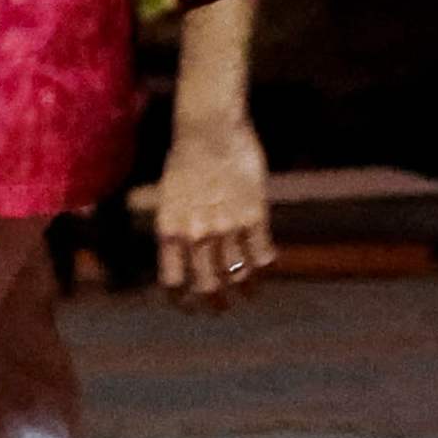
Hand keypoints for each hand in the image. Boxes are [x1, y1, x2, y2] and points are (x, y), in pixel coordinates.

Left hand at [152, 114, 275, 311]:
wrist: (209, 129)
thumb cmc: (186, 157)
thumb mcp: (170, 197)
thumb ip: (179, 226)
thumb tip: (186, 249)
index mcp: (171, 232)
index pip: (174, 283)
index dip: (182, 301)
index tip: (190, 306)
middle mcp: (198, 236)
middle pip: (208, 287)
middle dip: (216, 303)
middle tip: (222, 307)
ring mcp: (227, 227)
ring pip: (238, 274)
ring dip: (245, 289)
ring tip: (249, 294)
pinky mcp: (254, 215)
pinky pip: (262, 254)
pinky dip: (266, 266)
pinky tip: (268, 267)